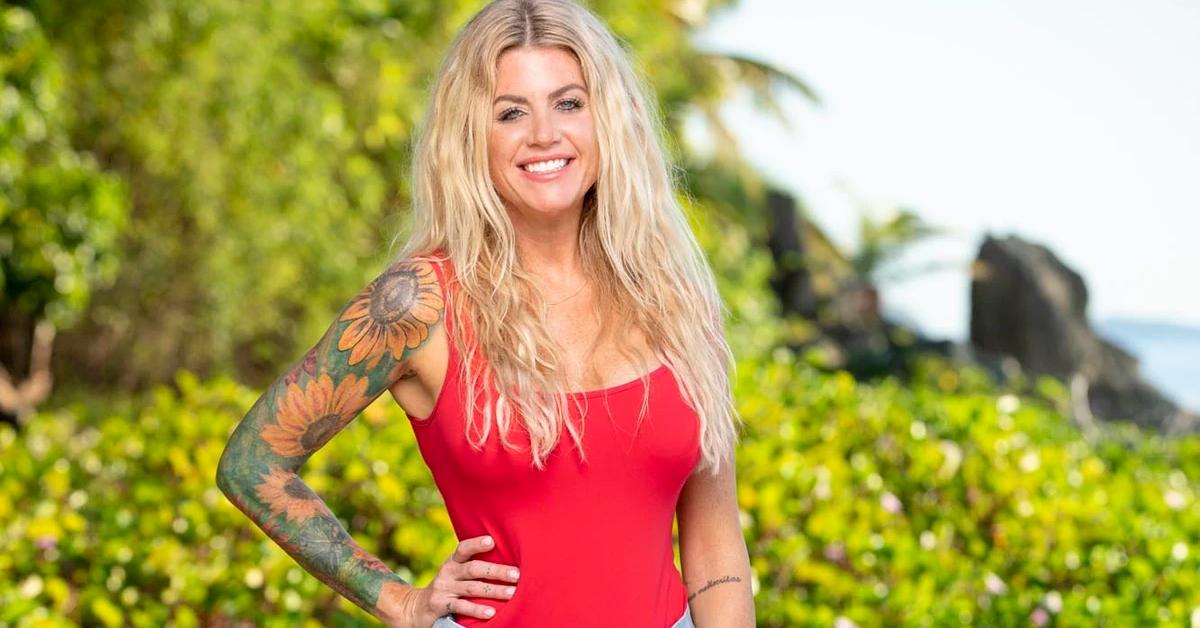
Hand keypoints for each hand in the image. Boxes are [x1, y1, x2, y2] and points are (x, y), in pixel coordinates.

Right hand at [402, 535, 520, 626]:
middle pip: (473, 569)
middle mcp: (447, 573)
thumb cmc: (447, 587)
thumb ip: (473, 567)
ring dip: (493, 591)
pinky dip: (476, 609)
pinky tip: (491, 612)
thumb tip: (506, 563)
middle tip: (516, 574)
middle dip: (496, 571)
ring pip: (471, 588)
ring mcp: (444, 589)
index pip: (463, 548)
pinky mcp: (441, 606)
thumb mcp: (455, 573)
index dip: (476, 544)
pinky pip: (461, 607)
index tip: (491, 541)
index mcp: (453, 562)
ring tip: (511, 593)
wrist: (416, 607)